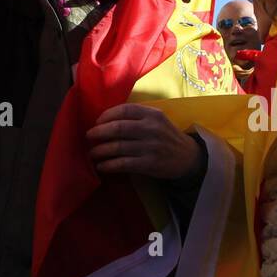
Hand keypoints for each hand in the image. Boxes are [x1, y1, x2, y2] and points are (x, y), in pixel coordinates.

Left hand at [86, 103, 202, 180]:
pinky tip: (101, 166)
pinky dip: (109, 165)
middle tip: (89, 136)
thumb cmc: (165, 136)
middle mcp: (151, 128)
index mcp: (152, 114)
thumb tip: (106, 118)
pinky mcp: (150, 164)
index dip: (107, 115)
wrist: (188, 157)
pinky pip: (123, 163)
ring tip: (92, 153)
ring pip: (118, 147)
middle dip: (99, 132)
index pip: (124, 110)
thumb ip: (137, 116)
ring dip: (101, 150)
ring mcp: (151, 146)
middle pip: (118, 128)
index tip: (97, 122)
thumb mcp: (157, 119)